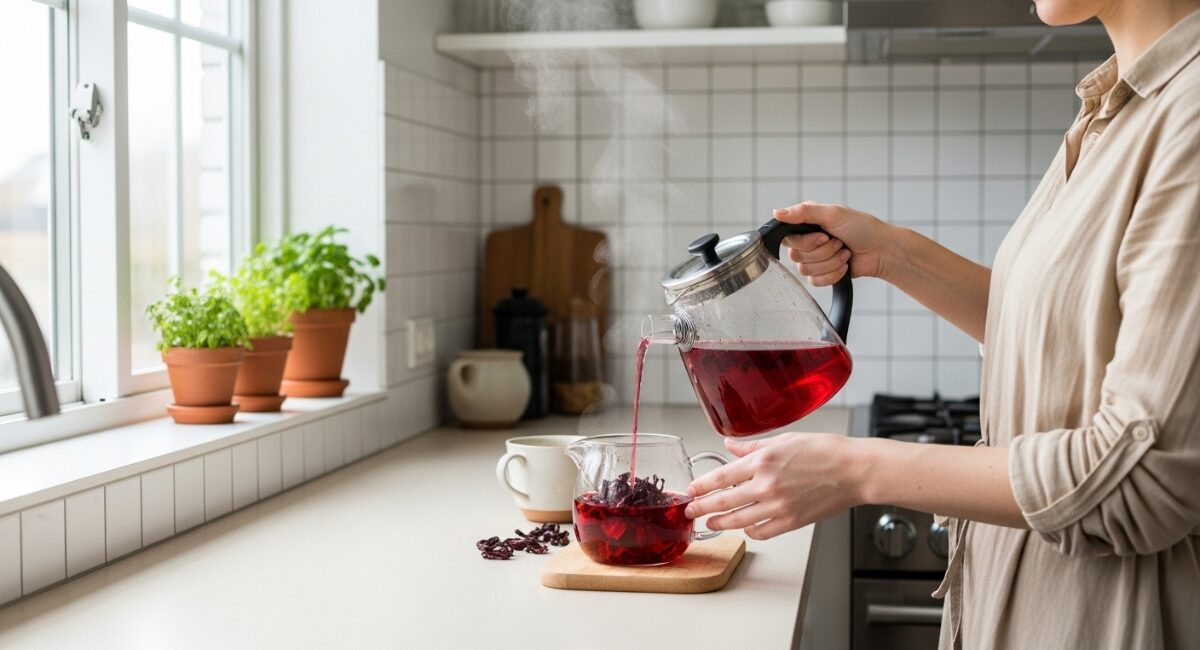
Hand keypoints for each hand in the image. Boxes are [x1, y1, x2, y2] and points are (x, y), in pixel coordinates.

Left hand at [685, 432, 864, 539]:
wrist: (854, 470)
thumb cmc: (825, 451)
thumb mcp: (784, 439)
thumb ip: (752, 446)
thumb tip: (730, 446)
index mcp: (762, 462)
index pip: (720, 477)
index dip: (700, 486)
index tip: (690, 490)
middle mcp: (766, 486)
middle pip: (723, 501)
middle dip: (702, 508)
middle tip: (690, 511)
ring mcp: (778, 507)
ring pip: (738, 521)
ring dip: (720, 523)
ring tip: (710, 523)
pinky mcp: (791, 521)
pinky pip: (762, 532)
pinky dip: (750, 532)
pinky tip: (746, 528)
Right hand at [773, 202, 896, 285]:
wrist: (881, 250)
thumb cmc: (862, 227)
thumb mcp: (833, 213)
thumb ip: (804, 212)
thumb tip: (776, 213)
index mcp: (806, 225)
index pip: (788, 238)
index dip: (807, 242)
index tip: (824, 236)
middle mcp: (807, 242)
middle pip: (796, 256)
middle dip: (823, 251)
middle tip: (839, 242)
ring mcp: (814, 260)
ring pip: (806, 271)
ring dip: (831, 262)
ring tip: (844, 252)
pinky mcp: (822, 275)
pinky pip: (815, 282)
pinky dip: (834, 274)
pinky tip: (844, 265)